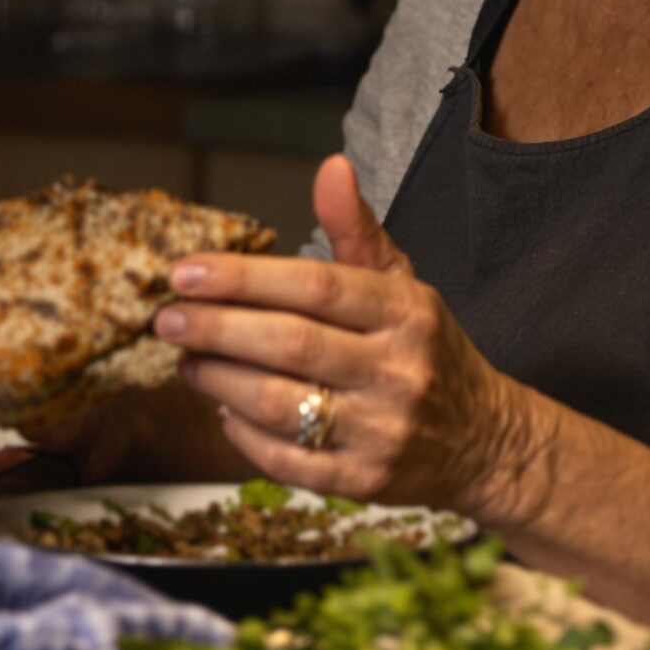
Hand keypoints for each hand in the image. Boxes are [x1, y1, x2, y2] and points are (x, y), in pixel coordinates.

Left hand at [155, 155, 538, 516]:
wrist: (482, 441)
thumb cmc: (424, 349)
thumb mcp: (400, 283)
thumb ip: (355, 229)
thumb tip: (330, 167)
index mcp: (406, 313)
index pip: (316, 287)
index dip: (244, 278)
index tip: (186, 272)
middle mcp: (399, 372)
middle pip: (290, 345)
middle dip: (217, 329)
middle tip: (167, 318)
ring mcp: (382, 433)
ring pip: (281, 405)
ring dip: (219, 381)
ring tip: (185, 360)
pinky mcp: (363, 482)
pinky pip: (287, 461)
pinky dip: (244, 435)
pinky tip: (223, 410)